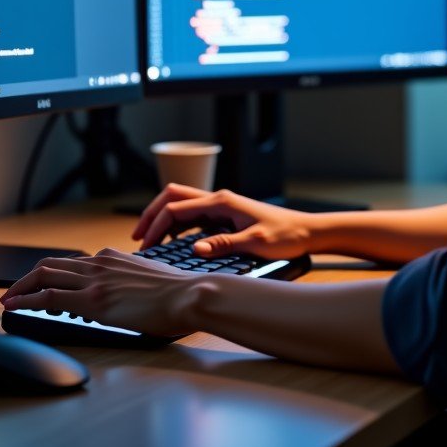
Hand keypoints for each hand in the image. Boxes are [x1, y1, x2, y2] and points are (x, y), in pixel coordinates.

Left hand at [0, 249, 200, 336]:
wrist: (190, 295)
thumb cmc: (179, 292)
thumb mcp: (151, 277)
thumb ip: (132, 280)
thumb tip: (127, 293)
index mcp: (115, 257)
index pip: (74, 263)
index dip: (53, 274)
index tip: (42, 285)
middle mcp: (101, 263)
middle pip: (52, 265)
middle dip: (27, 278)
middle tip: (13, 291)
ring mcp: (95, 280)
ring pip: (44, 276)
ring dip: (21, 288)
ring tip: (8, 300)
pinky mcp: (92, 301)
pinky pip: (49, 297)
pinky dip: (26, 300)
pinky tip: (15, 308)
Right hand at [132, 184, 315, 259]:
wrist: (307, 231)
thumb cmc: (285, 236)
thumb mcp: (255, 242)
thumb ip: (224, 245)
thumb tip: (194, 249)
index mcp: (222, 202)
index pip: (176, 208)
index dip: (156, 226)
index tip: (145, 247)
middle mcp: (219, 200)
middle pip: (174, 197)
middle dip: (152, 214)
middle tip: (138, 238)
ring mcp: (222, 207)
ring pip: (183, 205)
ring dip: (164, 220)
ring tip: (151, 243)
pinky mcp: (226, 216)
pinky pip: (195, 216)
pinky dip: (178, 226)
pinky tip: (174, 243)